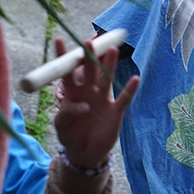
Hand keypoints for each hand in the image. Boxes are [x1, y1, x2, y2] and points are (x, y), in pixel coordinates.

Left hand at [51, 37, 138, 170]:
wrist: (84, 153)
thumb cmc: (70, 135)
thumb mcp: (61, 126)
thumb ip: (67, 113)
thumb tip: (83, 105)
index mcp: (72, 93)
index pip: (67, 72)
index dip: (63, 58)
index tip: (58, 40)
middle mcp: (88, 92)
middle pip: (89, 71)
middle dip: (89, 57)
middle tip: (88, 42)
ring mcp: (103, 100)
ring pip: (107, 79)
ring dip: (110, 66)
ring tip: (112, 50)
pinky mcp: (115, 112)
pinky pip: (124, 99)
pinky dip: (130, 90)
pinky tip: (135, 79)